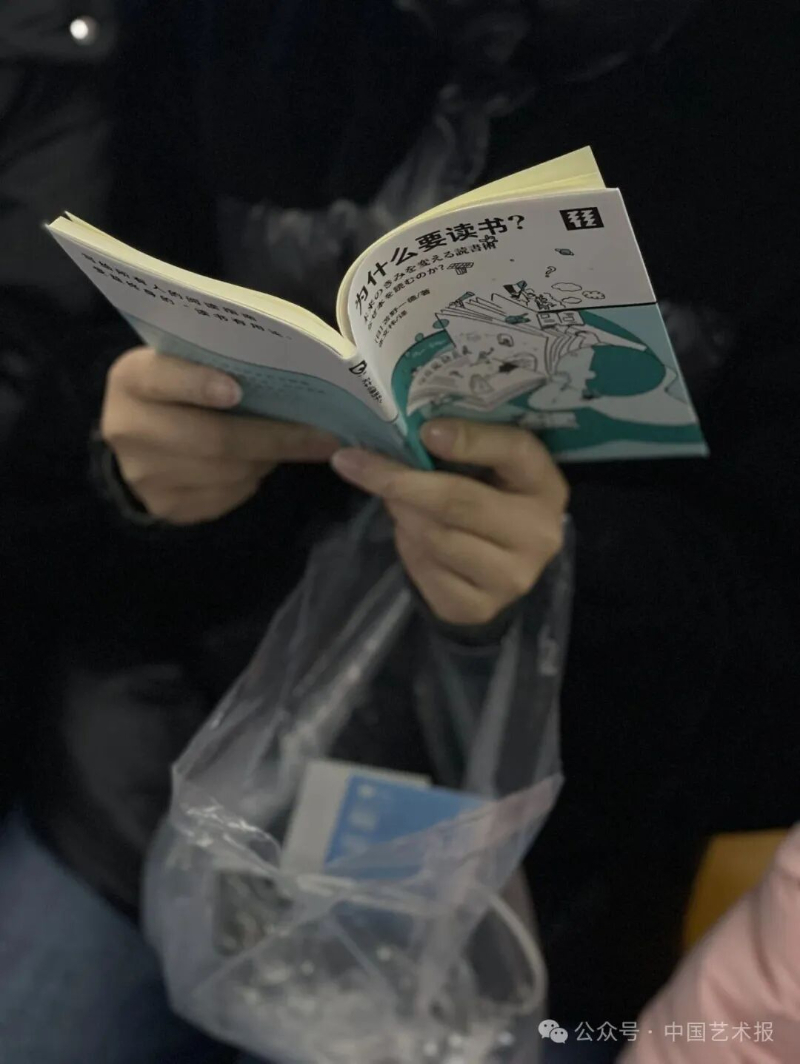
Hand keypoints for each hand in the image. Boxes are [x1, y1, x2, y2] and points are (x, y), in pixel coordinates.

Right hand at [101, 347, 338, 523]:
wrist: (136, 438)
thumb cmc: (176, 387)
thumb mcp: (181, 362)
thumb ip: (216, 362)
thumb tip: (291, 376)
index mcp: (132, 380)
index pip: (162, 378)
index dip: (197, 384)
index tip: (236, 390)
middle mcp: (129, 429)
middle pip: (211, 438)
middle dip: (275, 437)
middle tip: (324, 436)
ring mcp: (145, 476)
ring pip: (228, 472)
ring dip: (271, 457)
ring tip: (300, 444)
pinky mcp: (167, 507)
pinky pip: (227, 495)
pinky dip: (254, 478)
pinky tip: (265, 462)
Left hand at [330, 420, 568, 625]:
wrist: (500, 565)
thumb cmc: (490, 498)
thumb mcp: (490, 465)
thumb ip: (465, 443)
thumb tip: (420, 432)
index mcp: (545, 485)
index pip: (514, 451)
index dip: (468, 439)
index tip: (424, 431)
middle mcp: (539, 535)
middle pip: (458, 501)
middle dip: (400, 480)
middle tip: (359, 464)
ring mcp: (512, 578)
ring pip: (436, 537)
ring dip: (402, 513)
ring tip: (393, 499)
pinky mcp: (480, 608)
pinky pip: (426, 571)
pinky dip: (407, 547)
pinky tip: (409, 534)